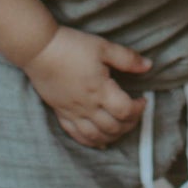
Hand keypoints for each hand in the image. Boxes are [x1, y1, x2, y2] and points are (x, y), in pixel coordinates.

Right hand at [24, 26, 152, 147]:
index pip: (125, 111)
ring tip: (121, 127)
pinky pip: (76, 135)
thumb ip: (127, 58)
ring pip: (96, 136)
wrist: (39, 49)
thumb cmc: (72, 46)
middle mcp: (87, 106)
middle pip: (113, 127)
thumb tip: (148, 66)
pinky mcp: (61, 113)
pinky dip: (91, 141)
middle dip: (129, 124)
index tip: (143, 100)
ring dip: (112, 136)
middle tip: (135, 113)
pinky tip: (99, 140)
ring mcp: (73, 112)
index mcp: (100, 90)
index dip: (139, 110)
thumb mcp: (103, 47)